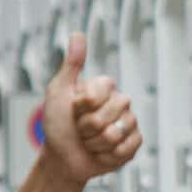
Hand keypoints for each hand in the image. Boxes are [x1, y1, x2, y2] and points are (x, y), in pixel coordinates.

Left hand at [39, 35, 138, 182]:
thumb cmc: (58, 123)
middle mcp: (121, 102)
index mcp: (105, 87)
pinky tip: (100, 153)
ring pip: (114, 135)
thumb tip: (77, 34)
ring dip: (94, 144)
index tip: (72, 109)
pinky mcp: (134, 144)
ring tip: (89, 141)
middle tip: (80, 129)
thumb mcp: (58, 91)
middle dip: (85, 128)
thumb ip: (71, 64)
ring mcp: (129, 122)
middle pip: (105, 117)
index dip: (79, 108)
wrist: (62, 157)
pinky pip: (125, 149)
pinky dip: (106, 156)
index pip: (96, 96)